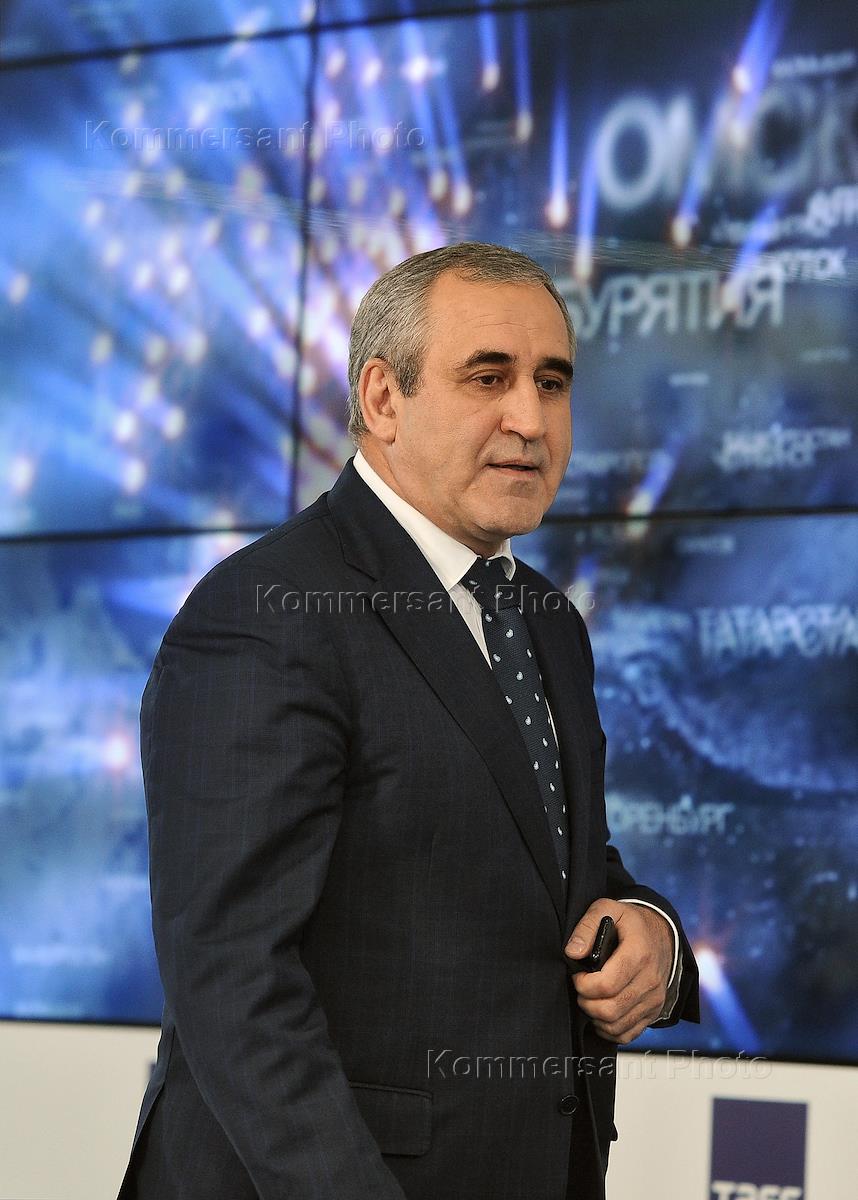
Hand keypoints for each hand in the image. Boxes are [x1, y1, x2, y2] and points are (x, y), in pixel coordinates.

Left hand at [565, 900, 672, 1044]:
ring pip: (617, 1025)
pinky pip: (628, 1034)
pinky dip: (609, 1030)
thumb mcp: (607, 909)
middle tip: (581, 989)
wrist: (661, 934)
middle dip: (586, 1002)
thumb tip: (572, 952)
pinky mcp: (654, 1012)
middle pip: (610, 1009)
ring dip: (595, 1017)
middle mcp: (650, 980)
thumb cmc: (630, 923)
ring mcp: (654, 999)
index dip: (583, 984)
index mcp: (639, 953)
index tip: (578, 975)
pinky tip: (601, 1014)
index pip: (606, 984)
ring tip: (590, 999)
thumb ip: (586, 926)